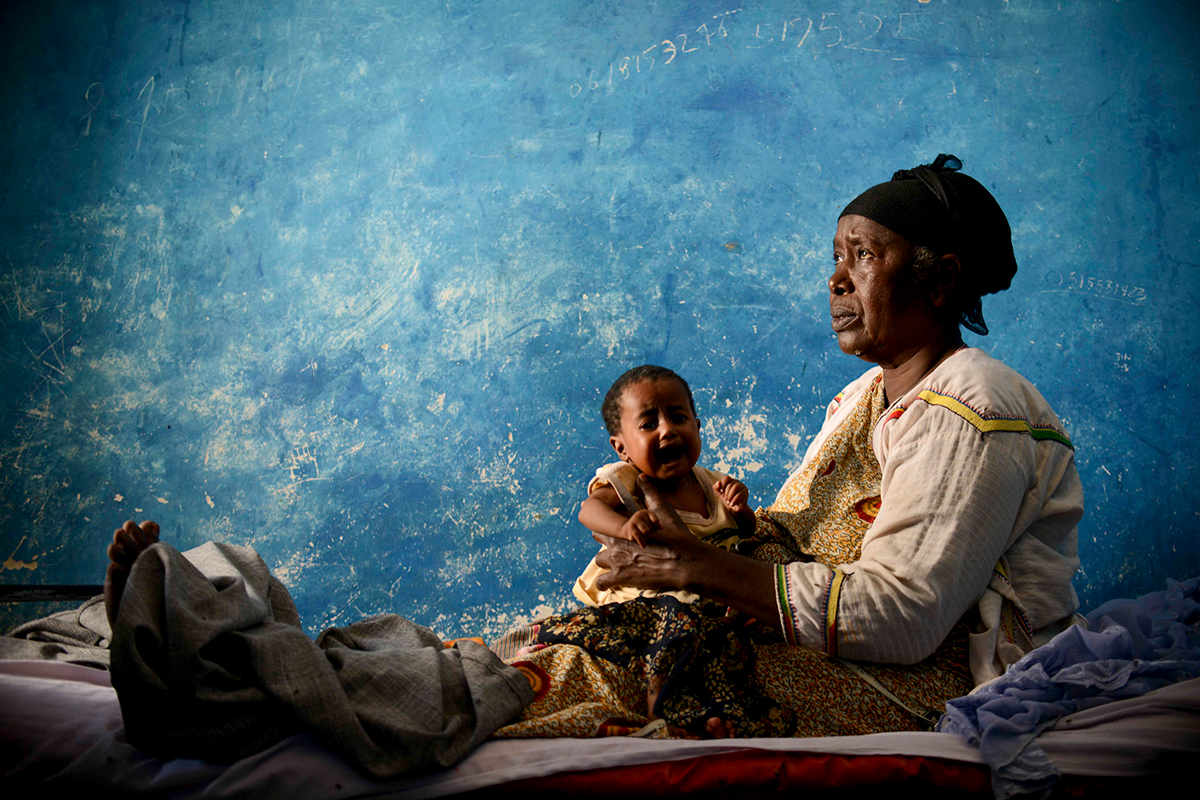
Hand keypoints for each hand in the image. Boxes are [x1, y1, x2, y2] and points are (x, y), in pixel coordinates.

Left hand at [594, 475, 704, 591]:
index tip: (607, 516)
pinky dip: (605, 581)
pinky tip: (612, 579)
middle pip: (598, 535)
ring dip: (606, 559)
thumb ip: (649, 493)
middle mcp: (615, 542)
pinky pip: (602, 582)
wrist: (685, 561)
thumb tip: (641, 477)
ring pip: (599, 560)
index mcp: (623, 525)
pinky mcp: (620, 578)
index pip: (605, 517)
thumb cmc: (675, 535)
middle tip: (618, 539)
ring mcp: (616, 561)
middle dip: (606, 537)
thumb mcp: (663, 511)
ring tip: (618, 560)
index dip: (608, 517)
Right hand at [619, 508, 658, 547]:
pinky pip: (639, 538)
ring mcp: (633, 522)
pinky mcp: (629, 529)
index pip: (655, 521)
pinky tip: (643, 546)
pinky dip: (641, 542)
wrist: (626, 528)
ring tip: (645, 540)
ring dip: (646, 537)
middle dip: (650, 533)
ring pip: (645, 532)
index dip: (657, 527)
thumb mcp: (649, 522)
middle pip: (650, 528)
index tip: (655, 529)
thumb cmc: (641, 525)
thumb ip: (657, 524)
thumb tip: (661, 527)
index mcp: (645, 512)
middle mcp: (638, 516)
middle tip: (647, 533)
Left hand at [713, 476, 748, 513]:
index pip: (727, 478)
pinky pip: (739, 494)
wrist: (735, 508)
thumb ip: (716, 487)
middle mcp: (737, 482)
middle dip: (726, 494)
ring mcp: (742, 486)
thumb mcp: (719, 493)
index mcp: (730, 481)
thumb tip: (718, 482)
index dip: (723, 484)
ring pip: (735, 487)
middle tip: (726, 500)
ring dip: (730, 496)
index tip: (721, 491)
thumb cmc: (727, 499)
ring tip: (729, 502)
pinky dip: (734, 500)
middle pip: (730, 484)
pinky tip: (732, 504)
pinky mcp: (745, 492)